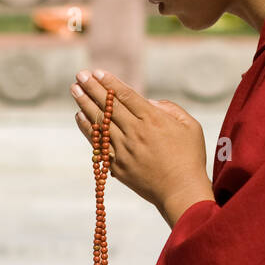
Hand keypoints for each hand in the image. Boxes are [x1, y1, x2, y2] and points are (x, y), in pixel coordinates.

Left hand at [71, 68, 214, 226]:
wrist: (181, 192)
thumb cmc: (190, 158)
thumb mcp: (190, 126)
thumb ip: (170, 109)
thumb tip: (148, 102)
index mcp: (153, 120)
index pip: (125, 95)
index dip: (109, 82)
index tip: (96, 72)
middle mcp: (135, 133)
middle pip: (108, 106)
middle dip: (91, 88)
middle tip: (79, 76)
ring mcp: (124, 150)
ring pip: (99, 123)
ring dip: (85, 105)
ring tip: (74, 90)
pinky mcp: (118, 166)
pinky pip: (98, 143)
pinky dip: (87, 129)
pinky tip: (80, 117)